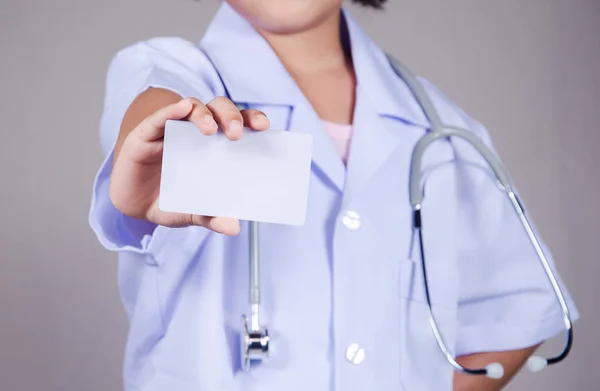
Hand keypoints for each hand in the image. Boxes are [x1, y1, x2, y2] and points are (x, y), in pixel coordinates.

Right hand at [109, 96, 269, 235]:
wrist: (133, 205)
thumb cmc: (169, 199)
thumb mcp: (192, 211)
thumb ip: (212, 216)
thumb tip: (234, 227)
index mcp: (215, 145)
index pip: (239, 124)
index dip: (252, 119)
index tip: (265, 127)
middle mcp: (196, 131)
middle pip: (219, 110)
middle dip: (231, 116)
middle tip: (236, 134)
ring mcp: (172, 129)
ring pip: (192, 107)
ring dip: (203, 114)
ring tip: (209, 129)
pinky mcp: (146, 133)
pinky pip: (160, 117)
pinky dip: (171, 110)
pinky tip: (182, 108)